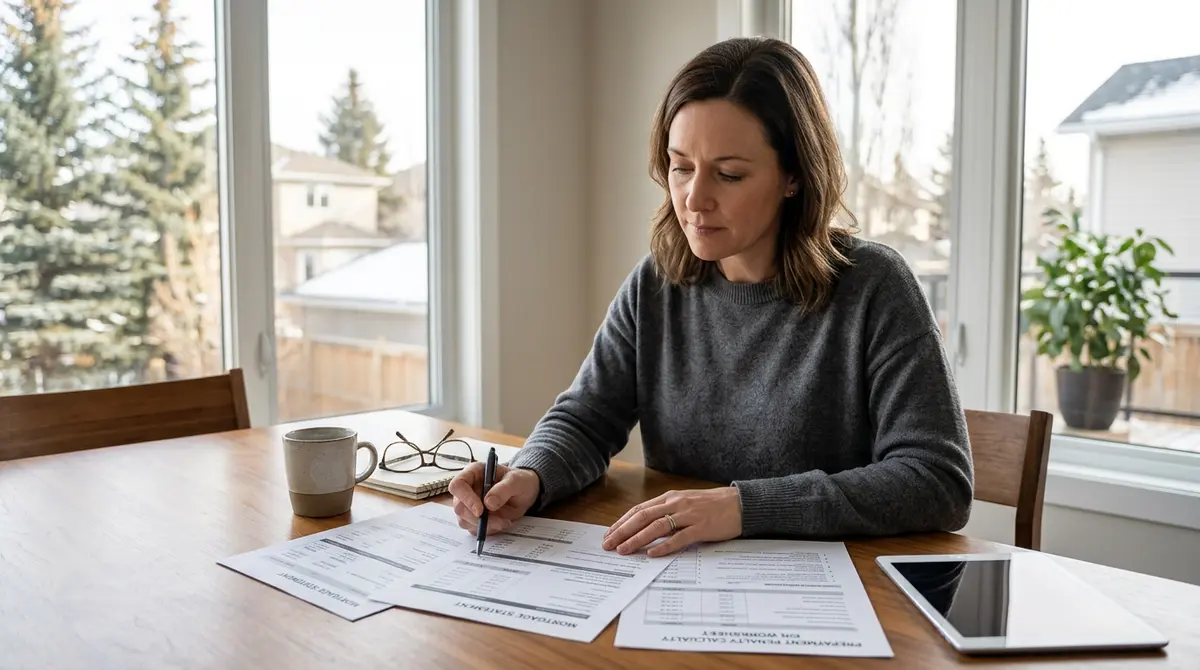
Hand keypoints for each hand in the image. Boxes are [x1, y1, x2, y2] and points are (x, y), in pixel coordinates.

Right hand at [448, 463, 540, 534]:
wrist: (525, 493)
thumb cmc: (520, 480)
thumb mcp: (516, 481)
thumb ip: (503, 489)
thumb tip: (488, 503)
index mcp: (473, 473)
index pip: (458, 485)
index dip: (465, 498)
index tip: (480, 510)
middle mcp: (468, 489)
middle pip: (459, 507)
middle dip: (477, 518)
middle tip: (499, 521)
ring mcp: (469, 505)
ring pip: (465, 521)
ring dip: (485, 526)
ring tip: (505, 521)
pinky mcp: (475, 518)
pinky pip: (474, 529)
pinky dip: (488, 530)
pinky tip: (501, 523)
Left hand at [601, 487, 741, 557]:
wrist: (741, 504)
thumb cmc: (713, 505)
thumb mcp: (686, 503)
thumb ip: (667, 512)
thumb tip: (645, 526)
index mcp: (670, 498)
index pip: (640, 510)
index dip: (622, 522)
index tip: (609, 534)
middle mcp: (676, 504)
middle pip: (643, 517)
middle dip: (623, 531)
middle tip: (609, 544)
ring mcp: (689, 515)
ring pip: (657, 527)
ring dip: (638, 539)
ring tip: (624, 550)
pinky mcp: (701, 528)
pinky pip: (679, 538)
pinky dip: (664, 546)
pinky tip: (652, 554)